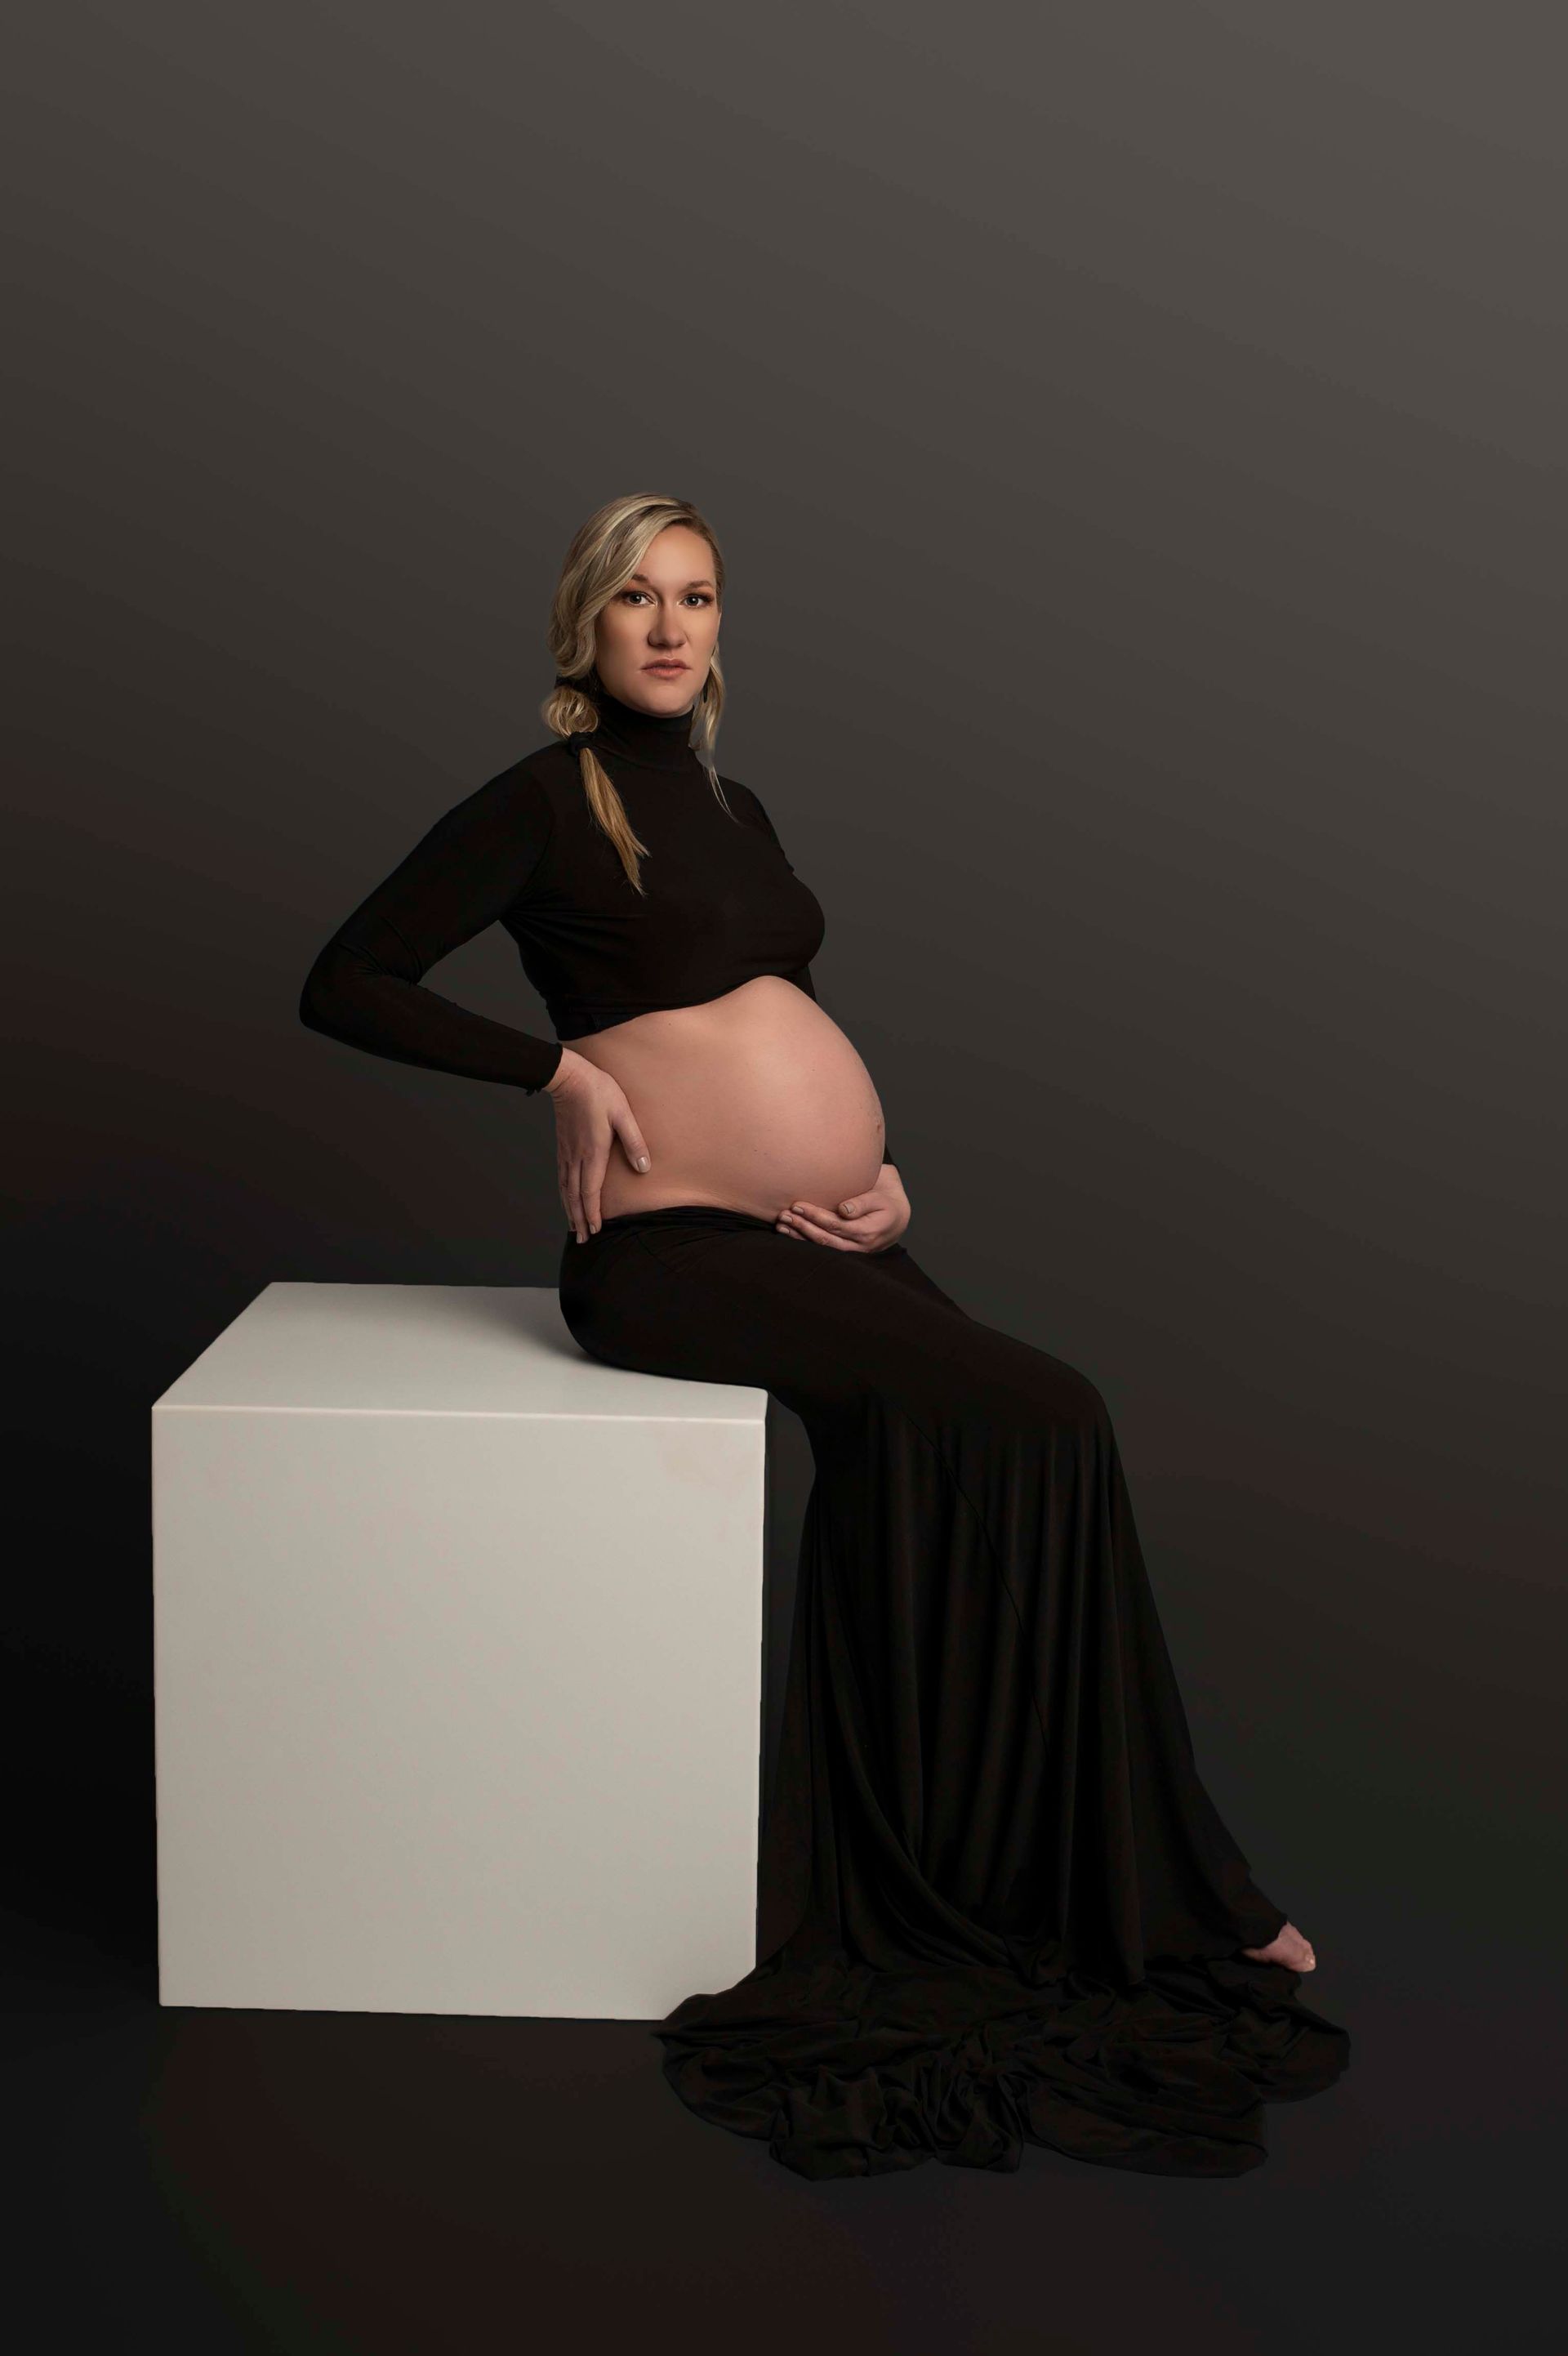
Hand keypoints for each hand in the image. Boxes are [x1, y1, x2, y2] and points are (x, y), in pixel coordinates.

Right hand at [545, 1050, 651, 1241]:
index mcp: (592, 1153)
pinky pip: (562, 1177)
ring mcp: (567, 1152)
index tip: (594, 1230)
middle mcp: (576, 1157)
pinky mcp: (563, 1146)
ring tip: (572, 1227)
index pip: (590, 1191)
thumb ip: (634, 1142)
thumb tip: (644, 1169)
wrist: (570, 1077)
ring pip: (566, 1189)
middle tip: (582, 1239)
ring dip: (569, 1210)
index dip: (592, 1213)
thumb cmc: (600, 1093)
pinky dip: (564, 1193)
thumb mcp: (624, 1115)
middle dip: (579, 1219)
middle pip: (575, 1196)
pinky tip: (566, 1198)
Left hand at [776, 1162, 908, 1252]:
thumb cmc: (886, 1202)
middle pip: (824, 1238)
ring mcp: (851, 1251)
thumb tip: (843, 1209)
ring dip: (799, 1236)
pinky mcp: (844, 1250)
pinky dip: (804, 1240)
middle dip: (802, 1227)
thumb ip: (862, 1203)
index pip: (835, 1225)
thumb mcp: (880, 1199)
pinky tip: (789, 1232)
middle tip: (785, 1214)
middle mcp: (858, 1246)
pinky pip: (822, 1247)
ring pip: (821, 1246)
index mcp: (867, 1232)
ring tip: (781, 1224)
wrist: (897, 1217)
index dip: (815, 1216)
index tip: (798, 1205)